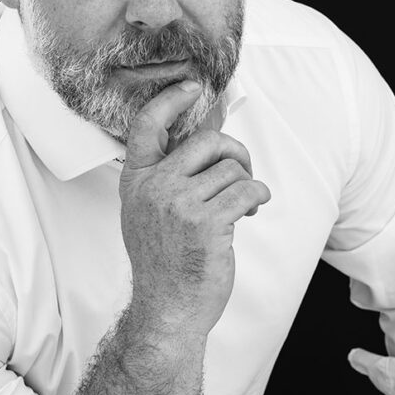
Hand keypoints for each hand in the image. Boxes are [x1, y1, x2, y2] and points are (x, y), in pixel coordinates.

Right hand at [119, 80, 270, 336]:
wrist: (168, 309)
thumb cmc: (166, 262)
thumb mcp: (151, 212)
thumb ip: (171, 176)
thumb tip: (211, 136)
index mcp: (137, 180)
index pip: (147, 125)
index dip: (171, 99)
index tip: (192, 85)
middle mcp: (153, 187)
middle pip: (207, 141)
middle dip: (235, 152)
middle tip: (242, 173)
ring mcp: (177, 204)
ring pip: (231, 169)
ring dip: (247, 183)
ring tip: (243, 205)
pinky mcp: (206, 223)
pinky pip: (246, 189)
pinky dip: (257, 196)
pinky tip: (252, 209)